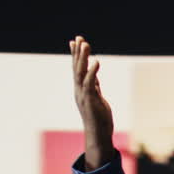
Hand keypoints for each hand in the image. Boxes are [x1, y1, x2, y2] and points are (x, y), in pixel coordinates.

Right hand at [69, 36, 114, 168]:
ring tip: (85, 44)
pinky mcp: (90, 101)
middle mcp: (79, 91)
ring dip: (82, 58)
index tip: (74, 41)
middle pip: (77, 68)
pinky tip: (96, 62)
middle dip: (77, 52)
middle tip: (78, 38)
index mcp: (81, 89)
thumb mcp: (97, 98)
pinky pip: (90, 84)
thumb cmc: (99, 118)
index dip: (75, 55)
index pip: (77, 69)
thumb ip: (95, 87)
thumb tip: (95, 77)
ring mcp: (83, 95)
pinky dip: (93, 72)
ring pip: (81, 73)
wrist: (98, 135)